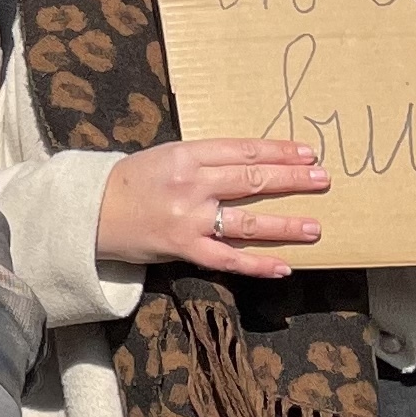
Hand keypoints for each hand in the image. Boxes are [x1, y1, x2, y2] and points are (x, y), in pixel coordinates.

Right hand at [97, 137, 327, 276]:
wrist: (91, 211)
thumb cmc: (133, 181)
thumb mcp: (167, 156)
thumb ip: (206, 159)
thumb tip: (254, 162)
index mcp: (186, 154)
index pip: (243, 150)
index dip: (278, 151)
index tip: (308, 153)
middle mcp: (190, 184)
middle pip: (252, 180)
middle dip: (292, 180)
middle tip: (324, 180)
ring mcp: (188, 218)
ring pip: (246, 221)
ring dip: (285, 225)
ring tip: (315, 227)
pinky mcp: (183, 248)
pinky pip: (227, 259)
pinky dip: (257, 263)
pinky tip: (284, 266)